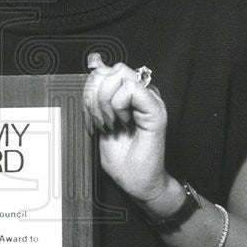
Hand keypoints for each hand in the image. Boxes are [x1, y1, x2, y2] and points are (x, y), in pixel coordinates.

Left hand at [84, 55, 170, 203]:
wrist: (138, 182)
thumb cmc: (121, 158)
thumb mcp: (99, 120)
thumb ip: (97, 93)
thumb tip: (95, 64)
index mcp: (126, 94)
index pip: (104, 70)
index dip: (90, 89)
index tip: (90, 115)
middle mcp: (140, 93)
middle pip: (111, 69)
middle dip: (95, 95)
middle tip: (100, 121)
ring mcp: (149, 100)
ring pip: (120, 74)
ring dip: (105, 101)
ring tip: (110, 124)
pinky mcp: (156, 110)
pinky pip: (132, 89)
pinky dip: (118, 105)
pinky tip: (122, 123)